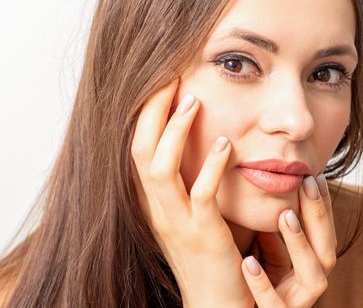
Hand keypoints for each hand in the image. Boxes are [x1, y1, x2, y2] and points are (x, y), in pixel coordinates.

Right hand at [130, 77, 251, 306]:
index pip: (137, 148)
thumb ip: (191, 181)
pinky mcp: (203, 236)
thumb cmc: (213, 255)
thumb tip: (206, 139)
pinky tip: (224, 145)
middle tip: (171, 77)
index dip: (145, 114)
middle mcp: (157, 209)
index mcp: (153, 202)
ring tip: (193, 101)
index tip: (163, 81)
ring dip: (174, 132)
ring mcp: (177, 223)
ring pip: (158, 170)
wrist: (217, 304)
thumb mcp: (192, 213)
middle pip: (139, 150)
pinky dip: (209, 167)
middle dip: (151, 111)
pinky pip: (199, 197)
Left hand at [241, 174, 337, 306]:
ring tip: (284, 216)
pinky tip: (248, 263)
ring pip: (313, 279)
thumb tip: (271, 193)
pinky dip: (263, 284)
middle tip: (306, 183)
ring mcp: (293, 306)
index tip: (314, 174)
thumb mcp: (261, 255)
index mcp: (305, 270)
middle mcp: (306, 289)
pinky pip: (274, 306)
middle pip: (326, 252)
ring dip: (300, 245)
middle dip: (319, 217)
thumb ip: (270, 232)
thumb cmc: (242, 287)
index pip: (323, 234)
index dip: (322, 206)